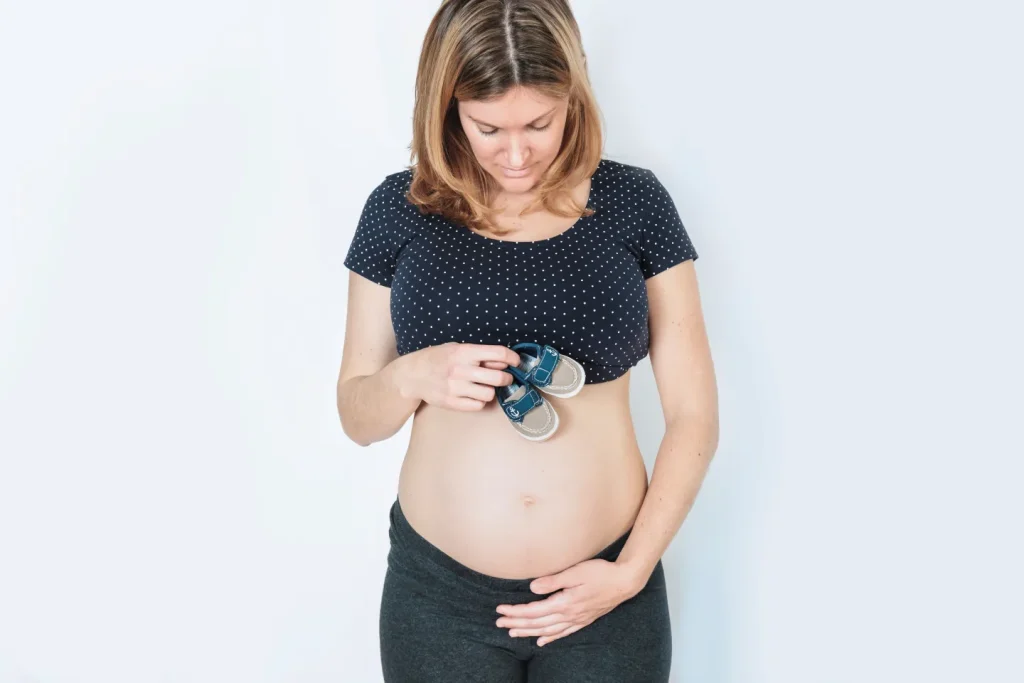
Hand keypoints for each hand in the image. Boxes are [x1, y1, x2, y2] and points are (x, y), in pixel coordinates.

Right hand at [396, 342, 520, 410]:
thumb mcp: (456, 349)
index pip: (498, 353)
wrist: (411, 376)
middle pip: (499, 377)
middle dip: (506, 378)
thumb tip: (504, 361)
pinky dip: (480, 401)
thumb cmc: (437, 359)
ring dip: (492, 391)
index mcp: (463, 352)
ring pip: (490, 394)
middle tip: (505, 378)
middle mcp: (460, 370)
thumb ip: (479, 354)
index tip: (517, 362)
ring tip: (485, 387)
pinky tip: (474, 395)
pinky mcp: (451, 403)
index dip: (513, 358)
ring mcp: (455, 388)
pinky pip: (478, 405)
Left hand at [495, 558, 644, 646]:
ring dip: (529, 633)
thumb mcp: (575, 572)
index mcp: (564, 603)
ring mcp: (577, 620)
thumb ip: (553, 581)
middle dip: (516, 623)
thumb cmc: (600, 573)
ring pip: (547, 631)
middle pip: (537, 623)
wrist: (624, 582)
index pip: (533, 611)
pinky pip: (563, 633)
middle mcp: (568, 615)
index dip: (515, 612)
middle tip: (499, 623)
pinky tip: (542, 642)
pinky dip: (550, 638)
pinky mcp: (584, 620)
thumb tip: (532, 588)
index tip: (500, 610)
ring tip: (513, 633)